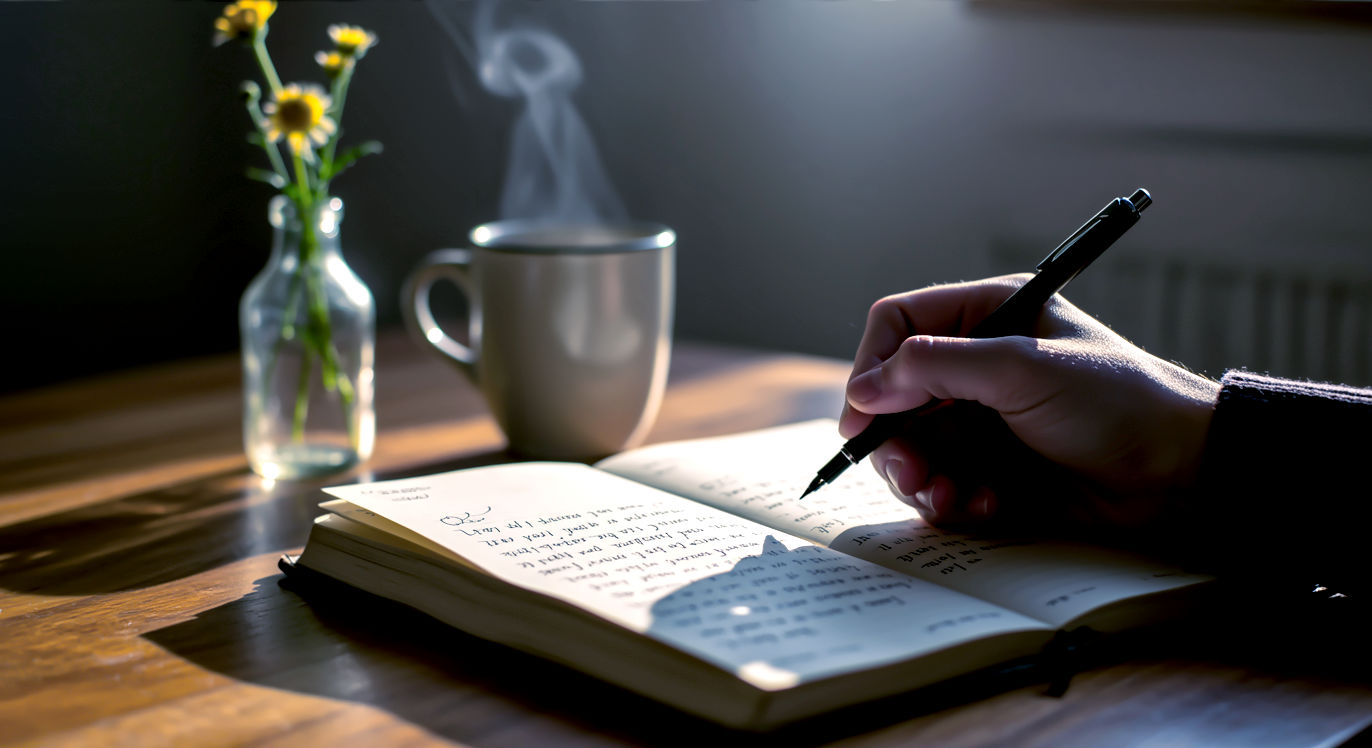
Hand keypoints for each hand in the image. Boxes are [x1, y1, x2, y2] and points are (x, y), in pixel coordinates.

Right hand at [839, 274, 1220, 530]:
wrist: (1183, 472)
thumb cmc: (1119, 402)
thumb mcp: (1024, 370)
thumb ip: (938, 367)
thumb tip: (866, 387)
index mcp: (987, 316)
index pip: (899, 325)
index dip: (871, 366)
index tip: (863, 416)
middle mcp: (978, 364)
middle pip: (894, 396)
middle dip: (894, 439)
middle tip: (911, 473)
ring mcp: (984, 419)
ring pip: (913, 447)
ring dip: (921, 478)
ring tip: (949, 497)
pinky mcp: (994, 467)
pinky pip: (944, 483)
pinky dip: (952, 500)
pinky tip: (984, 507)